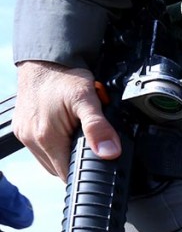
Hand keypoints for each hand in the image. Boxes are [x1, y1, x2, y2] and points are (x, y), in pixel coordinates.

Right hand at [14, 61, 121, 176]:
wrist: (44, 58)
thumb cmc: (63, 76)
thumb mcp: (86, 99)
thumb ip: (98, 127)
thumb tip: (109, 152)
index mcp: (45, 137)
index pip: (67, 174)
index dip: (85, 171)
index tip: (97, 164)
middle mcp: (30, 138)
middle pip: (59, 169)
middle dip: (77, 161)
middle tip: (90, 142)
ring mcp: (23, 133)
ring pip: (50, 160)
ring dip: (65, 154)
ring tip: (77, 135)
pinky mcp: (21, 127)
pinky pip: (41, 148)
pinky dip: (55, 144)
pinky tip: (65, 132)